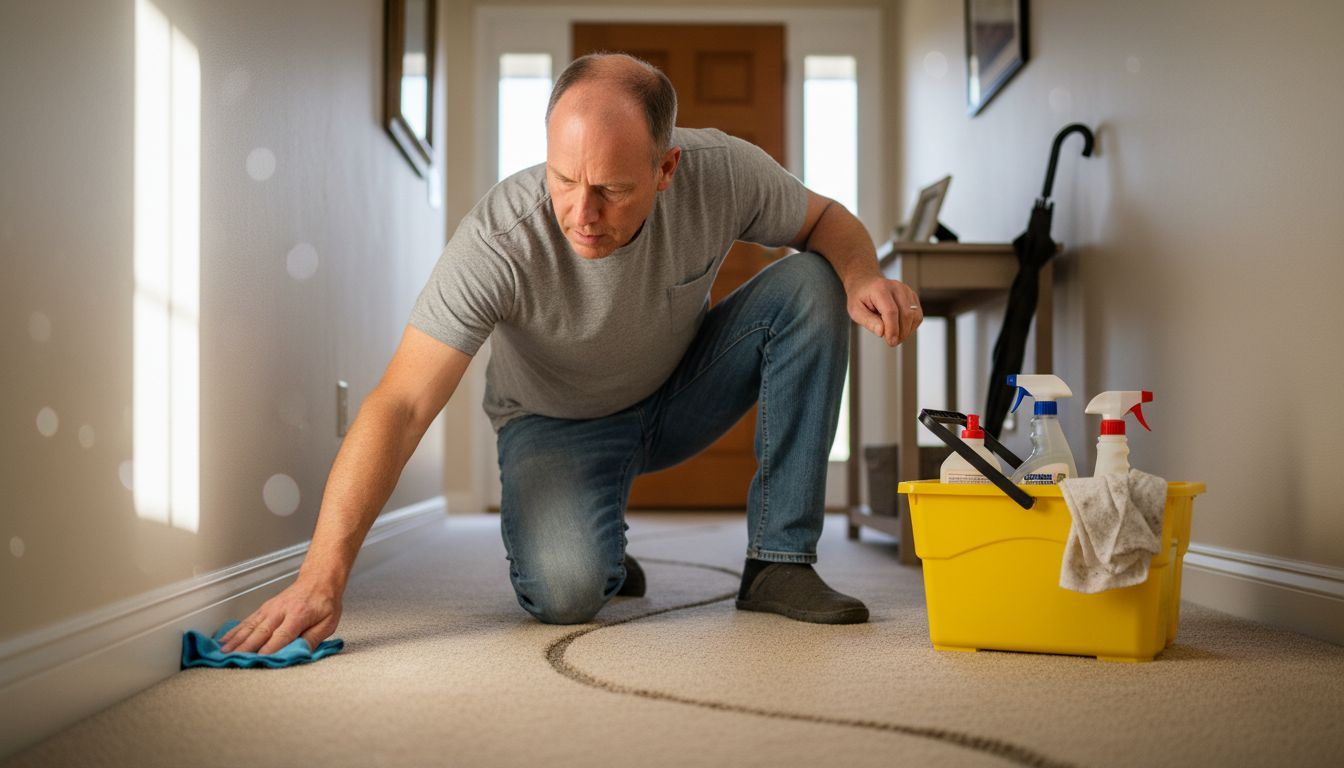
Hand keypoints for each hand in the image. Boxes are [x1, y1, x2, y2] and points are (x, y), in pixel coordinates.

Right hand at [219, 578, 342, 653]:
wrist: (319, 580)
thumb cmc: (325, 603)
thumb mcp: (328, 623)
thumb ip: (313, 639)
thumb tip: (299, 654)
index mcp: (298, 616)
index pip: (281, 637)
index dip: (269, 650)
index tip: (259, 662)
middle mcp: (280, 611)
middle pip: (260, 632)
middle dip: (245, 648)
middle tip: (232, 660)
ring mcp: (270, 609)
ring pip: (250, 626)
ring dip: (235, 640)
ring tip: (223, 652)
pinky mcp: (264, 608)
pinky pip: (247, 621)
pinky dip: (234, 630)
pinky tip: (224, 639)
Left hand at [846, 274, 922, 346]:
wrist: (866, 284)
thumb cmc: (860, 297)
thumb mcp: (855, 310)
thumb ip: (868, 321)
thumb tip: (881, 332)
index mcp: (880, 289)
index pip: (891, 311)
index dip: (893, 329)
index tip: (891, 342)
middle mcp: (896, 287)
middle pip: (906, 314)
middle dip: (901, 333)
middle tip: (891, 341)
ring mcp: (906, 291)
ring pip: (915, 316)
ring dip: (907, 331)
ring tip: (894, 335)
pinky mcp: (912, 296)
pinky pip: (917, 315)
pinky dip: (911, 326)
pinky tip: (900, 328)